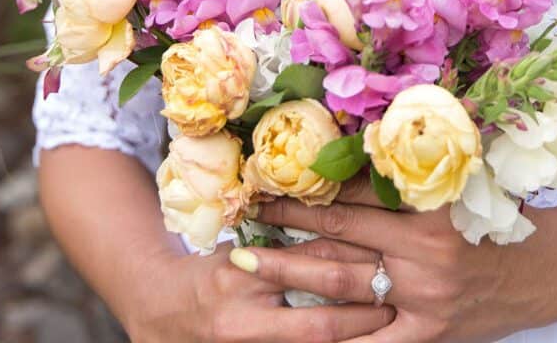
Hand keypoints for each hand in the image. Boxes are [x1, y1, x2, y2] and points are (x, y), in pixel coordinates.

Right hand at [123, 238, 394, 342]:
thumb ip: (286, 245)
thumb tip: (344, 224)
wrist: (161, 316)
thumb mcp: (244, 250)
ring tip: (386, 328)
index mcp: (243, 272)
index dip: (351, 263)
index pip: (308, 265)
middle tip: (395, 305)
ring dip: (351, 340)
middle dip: (362, 317)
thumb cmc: (210, 273)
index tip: (386, 256)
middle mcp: (244, 318)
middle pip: (319, 322)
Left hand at [243, 174, 556, 342]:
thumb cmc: (504, 212)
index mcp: (431, 201)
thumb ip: (422, 150)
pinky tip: (295, 332)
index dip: (313, 181)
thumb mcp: (468, 172)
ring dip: (292, 272)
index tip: (273, 173)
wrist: (551, 268)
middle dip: (288, 223)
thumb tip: (373, 122)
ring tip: (248, 264)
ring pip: (343, 282)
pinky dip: (334, 337)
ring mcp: (424, 297)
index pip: (358, 189)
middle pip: (340, 233)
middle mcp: (424, 250)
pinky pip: (370, 341)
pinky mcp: (429, 334)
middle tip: (243, 215)